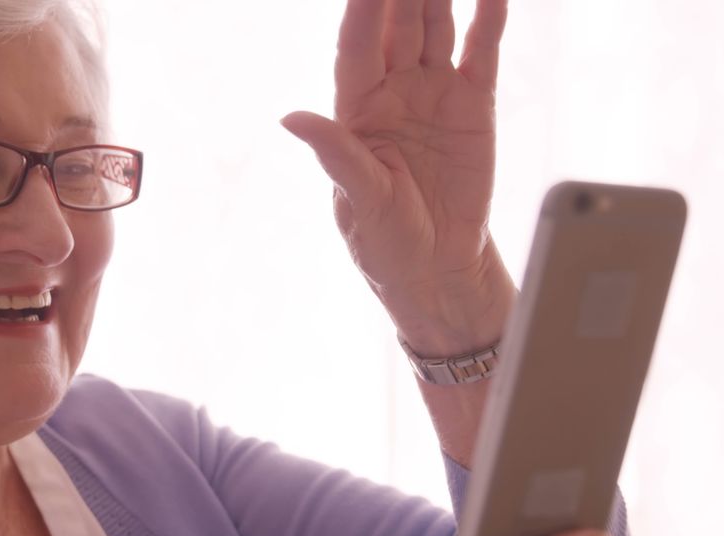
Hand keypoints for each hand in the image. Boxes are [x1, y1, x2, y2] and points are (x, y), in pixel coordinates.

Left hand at [282, 0, 515, 355]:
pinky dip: (488, 21)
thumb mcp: (361, 199)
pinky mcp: (473, 105)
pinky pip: (480, 54)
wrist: (439, 266)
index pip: (355, 47)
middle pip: (395, 25)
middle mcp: (392, 92)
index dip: (361, 10)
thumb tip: (291, 118)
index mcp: (356, 111)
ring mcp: (433, 94)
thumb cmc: (387, 240)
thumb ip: (336, 154)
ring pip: (435, 28)